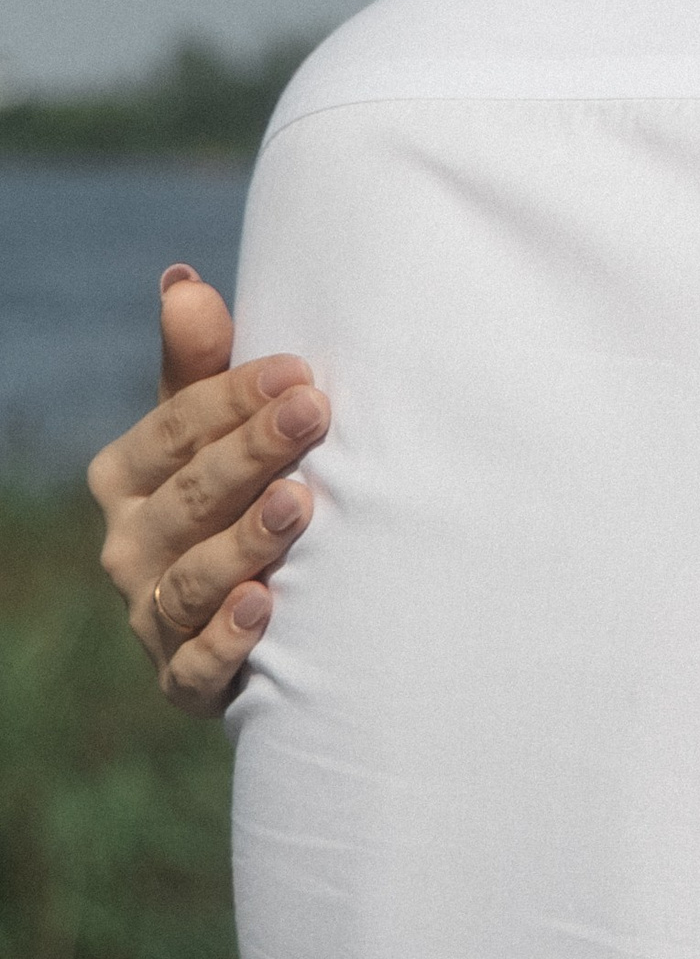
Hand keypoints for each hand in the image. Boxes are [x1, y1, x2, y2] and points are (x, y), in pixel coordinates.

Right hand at [91, 272, 328, 714]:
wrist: (261, 609)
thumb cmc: (237, 488)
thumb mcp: (214, 427)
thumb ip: (200, 363)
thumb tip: (182, 281)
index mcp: (127, 475)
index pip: (176, 429)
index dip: (234, 397)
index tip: (299, 371)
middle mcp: (128, 545)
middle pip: (190, 496)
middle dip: (250, 453)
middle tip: (313, 413)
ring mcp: (151, 615)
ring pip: (193, 577)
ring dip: (244, 541)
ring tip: (298, 505)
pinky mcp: (183, 678)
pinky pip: (196, 665)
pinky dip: (228, 640)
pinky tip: (265, 606)